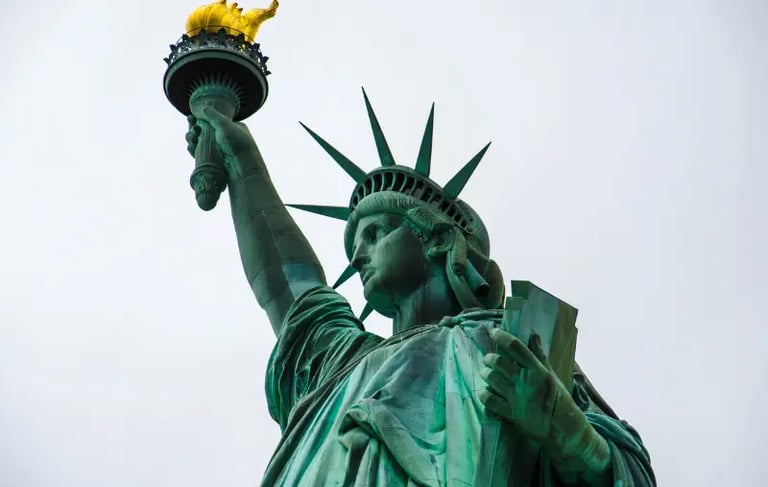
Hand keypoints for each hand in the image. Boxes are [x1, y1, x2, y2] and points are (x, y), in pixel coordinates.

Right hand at [185, 107, 263, 179]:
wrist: (242, 165)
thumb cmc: (237, 142)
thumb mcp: (225, 124)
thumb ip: (213, 115)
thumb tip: (202, 108)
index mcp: (231, 128)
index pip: (212, 122)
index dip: (200, 120)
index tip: (191, 118)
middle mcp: (224, 139)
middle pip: (204, 132)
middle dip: (194, 129)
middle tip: (192, 129)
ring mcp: (219, 151)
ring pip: (200, 143)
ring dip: (192, 139)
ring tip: (191, 138)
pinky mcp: (214, 162)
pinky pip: (200, 154)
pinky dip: (193, 150)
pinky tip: (190, 147)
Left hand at [479, 329, 610, 482]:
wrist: (564, 430)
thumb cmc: (559, 400)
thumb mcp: (552, 376)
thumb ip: (540, 356)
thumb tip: (533, 335)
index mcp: (538, 370)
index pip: (516, 347)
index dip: (502, 336)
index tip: (494, 332)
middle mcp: (526, 382)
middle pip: (498, 362)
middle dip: (489, 358)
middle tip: (489, 359)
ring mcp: (517, 398)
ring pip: (491, 378)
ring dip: (486, 373)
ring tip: (487, 373)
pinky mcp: (511, 413)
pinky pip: (489, 399)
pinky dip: (484, 393)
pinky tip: (487, 391)